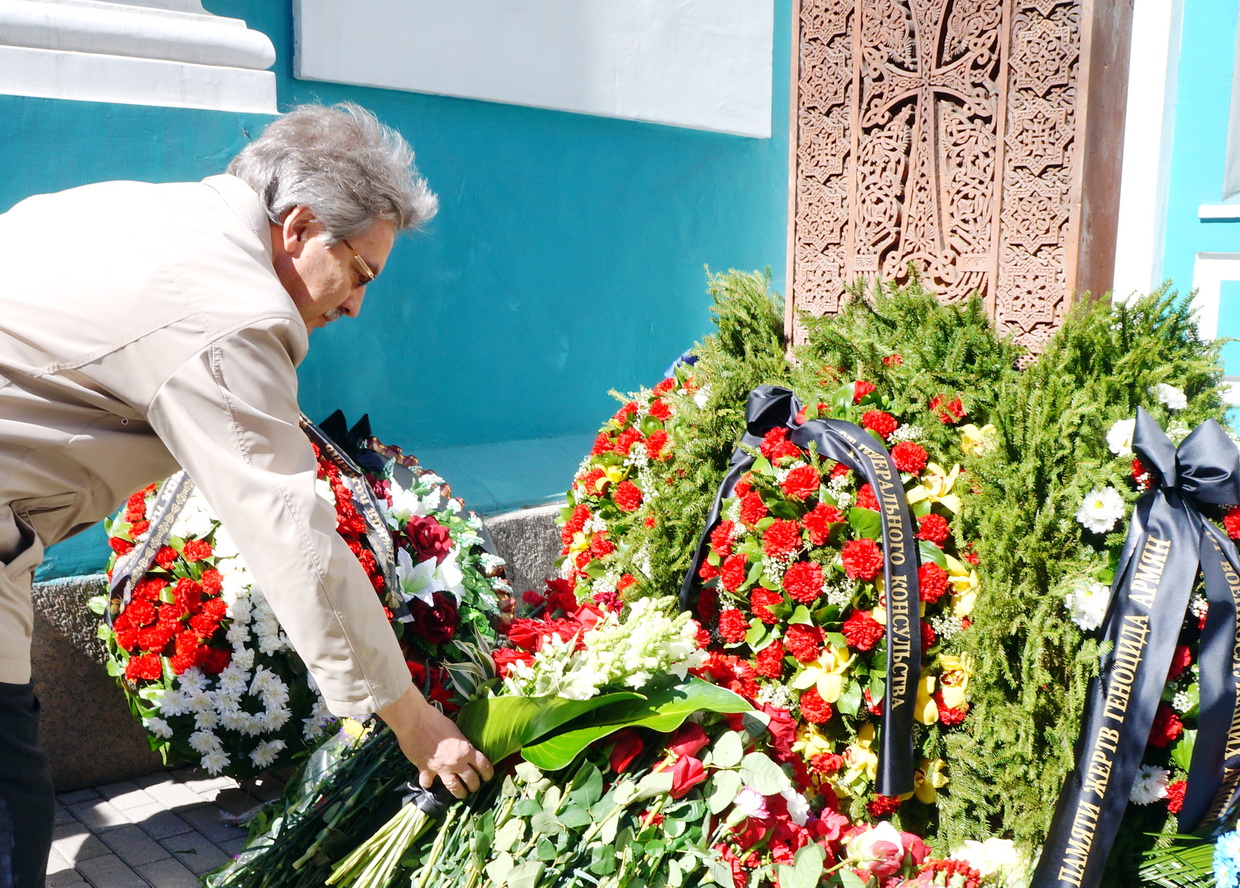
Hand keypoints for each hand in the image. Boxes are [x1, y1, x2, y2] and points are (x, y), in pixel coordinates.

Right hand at [377, 685, 493, 798]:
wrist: (415, 721)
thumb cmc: (435, 720)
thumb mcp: (455, 730)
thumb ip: (460, 742)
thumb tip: (463, 747)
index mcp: (466, 749)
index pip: (483, 765)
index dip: (488, 773)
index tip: (488, 777)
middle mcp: (456, 762)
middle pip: (471, 780)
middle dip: (474, 786)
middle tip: (474, 787)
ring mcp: (441, 768)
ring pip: (454, 787)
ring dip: (459, 793)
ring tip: (461, 794)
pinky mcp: (426, 770)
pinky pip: (428, 783)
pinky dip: (428, 784)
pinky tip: (429, 784)